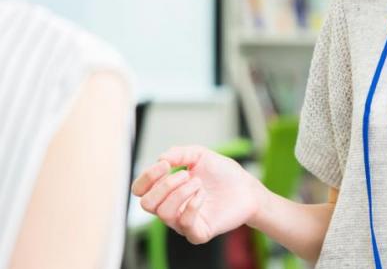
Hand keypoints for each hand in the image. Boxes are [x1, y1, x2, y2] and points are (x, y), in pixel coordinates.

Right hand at [131, 145, 262, 243]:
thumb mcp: (200, 155)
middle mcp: (171, 208)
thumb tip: (160, 159)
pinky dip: (192, 205)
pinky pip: (185, 225)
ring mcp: (183, 222)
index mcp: (166, 190)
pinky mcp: (198, 233)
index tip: (166, 164)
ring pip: (163, 213)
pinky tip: (203, 195)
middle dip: (164, 186)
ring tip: (198, 183)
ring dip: (180, 193)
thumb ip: (179, 153)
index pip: (139, 190)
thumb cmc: (222, 173)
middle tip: (185, 175)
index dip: (147, 177)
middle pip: (146, 204)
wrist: (247, 187)